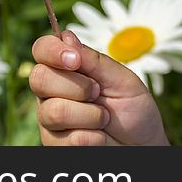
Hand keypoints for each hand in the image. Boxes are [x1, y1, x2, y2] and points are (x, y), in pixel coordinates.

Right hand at [30, 30, 169, 145]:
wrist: (142, 145)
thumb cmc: (133, 108)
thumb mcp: (122, 79)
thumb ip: (94, 60)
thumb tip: (66, 37)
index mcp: (66, 68)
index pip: (41, 49)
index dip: (52, 51)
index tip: (75, 60)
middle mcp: (51, 91)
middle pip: (39, 78)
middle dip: (76, 86)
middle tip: (97, 92)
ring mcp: (49, 119)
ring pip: (54, 111)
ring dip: (89, 115)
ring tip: (104, 118)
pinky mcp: (53, 144)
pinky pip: (66, 140)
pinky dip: (93, 138)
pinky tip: (99, 137)